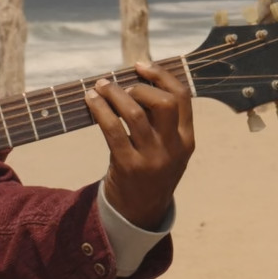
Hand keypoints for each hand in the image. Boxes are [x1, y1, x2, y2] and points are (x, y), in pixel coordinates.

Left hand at [89, 62, 196, 228]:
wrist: (140, 213)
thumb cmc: (150, 171)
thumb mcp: (168, 149)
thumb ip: (161, 121)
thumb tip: (136, 80)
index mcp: (187, 140)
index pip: (182, 97)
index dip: (161, 75)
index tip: (141, 65)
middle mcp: (173, 148)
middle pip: (164, 103)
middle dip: (140, 87)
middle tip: (122, 86)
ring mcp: (152, 159)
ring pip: (135, 113)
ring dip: (115, 94)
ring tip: (100, 88)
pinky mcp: (128, 166)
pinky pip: (112, 130)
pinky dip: (100, 110)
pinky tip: (91, 101)